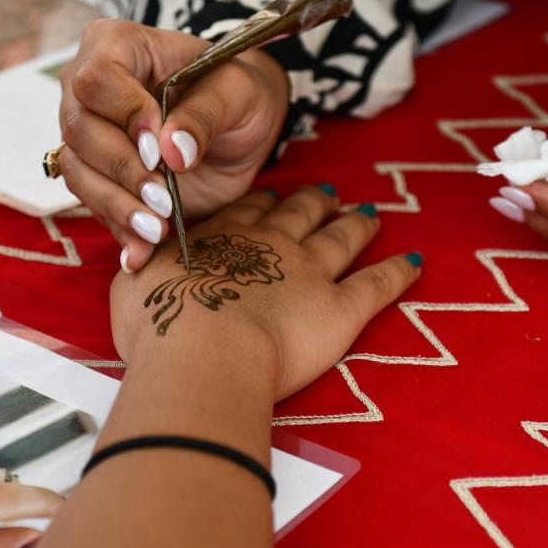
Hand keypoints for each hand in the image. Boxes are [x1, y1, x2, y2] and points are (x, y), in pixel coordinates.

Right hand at [57, 19, 290, 272]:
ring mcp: (87, 132)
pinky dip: (118, 229)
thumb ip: (205, 114)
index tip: (158, 147)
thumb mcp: (236, 92)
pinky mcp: (97, 174)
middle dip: (122, 169)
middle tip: (163, 198)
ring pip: (78, 170)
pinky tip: (140, 253)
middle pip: (78, 128)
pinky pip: (92, 203)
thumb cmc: (236, 91)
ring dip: (116, 205)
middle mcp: (88, 87)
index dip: (123, 114)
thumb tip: (171, 152)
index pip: (96, 78)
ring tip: (157, 230)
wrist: (238, 124)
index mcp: (117, 45)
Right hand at [109, 186, 421, 399]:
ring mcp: (312, 272)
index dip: (263, 203)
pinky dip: (398, 272)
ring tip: (370, 214)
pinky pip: (378, 285)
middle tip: (327, 193)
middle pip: (299, 214)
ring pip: (342, 239)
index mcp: (224, 237)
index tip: (273, 196)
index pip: (249, 211)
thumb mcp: (133, 285)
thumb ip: (144, 267)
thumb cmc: (160, 324)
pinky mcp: (342, 309)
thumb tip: (138, 263)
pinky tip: (414, 261)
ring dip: (357, 224)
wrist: (204, 354)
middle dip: (313, 202)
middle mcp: (273, 245)